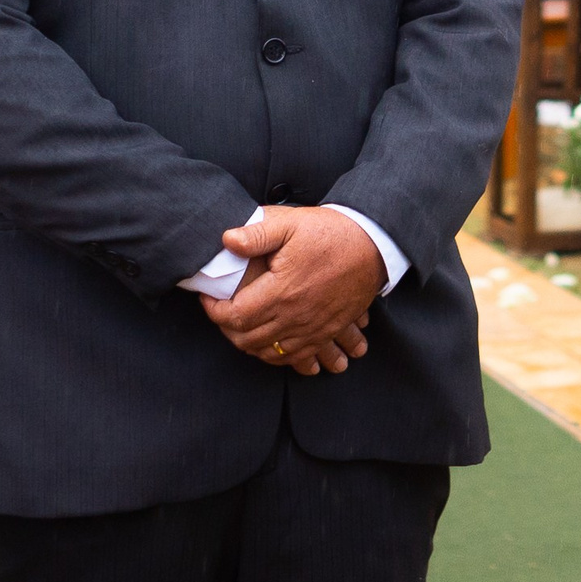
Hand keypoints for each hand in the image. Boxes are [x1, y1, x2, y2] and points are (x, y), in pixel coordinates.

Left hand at [201, 207, 384, 370]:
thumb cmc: (330, 233)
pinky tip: (270, 346)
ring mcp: (312, 328)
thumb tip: (226, 240)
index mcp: (281, 291)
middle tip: (220, 311)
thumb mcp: (291, 223)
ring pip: (269, 353)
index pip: (234, 315)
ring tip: (241, 327)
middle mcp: (295, 317)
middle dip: (227, 329)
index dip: (213, 310)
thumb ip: (257, 233)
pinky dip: (277, 357)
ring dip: (249, 345)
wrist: (373, 245)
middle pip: (247, 339)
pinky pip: (296, 358)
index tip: (207, 297)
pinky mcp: (326, 332)